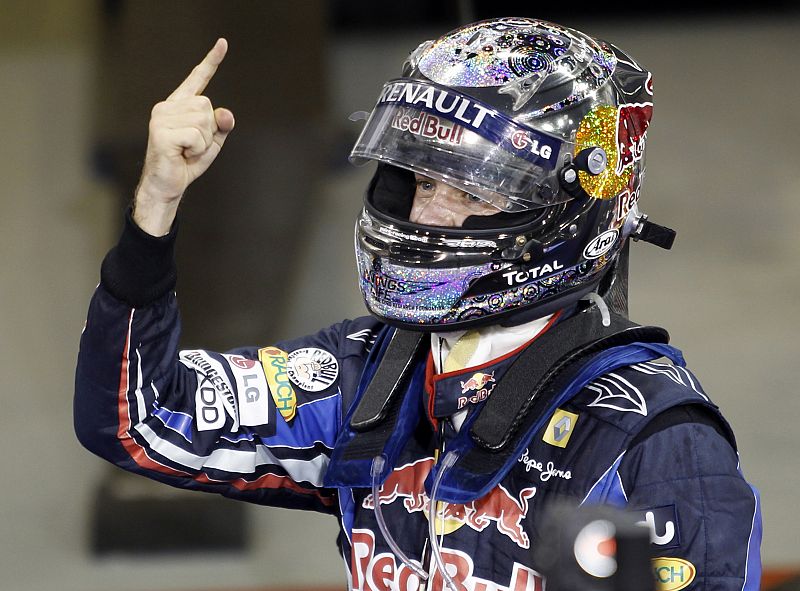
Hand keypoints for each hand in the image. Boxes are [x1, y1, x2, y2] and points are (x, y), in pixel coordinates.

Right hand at [133, 38, 234, 235]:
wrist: (167, 186)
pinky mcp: (161, 131)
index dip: (212, 61)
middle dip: (210, 130)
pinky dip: (197, 149)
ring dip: (203, 142)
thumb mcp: (211, 143)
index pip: (198, 79)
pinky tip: (182, 155)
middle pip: (208, 106)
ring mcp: (162, 117)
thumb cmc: (187, 163)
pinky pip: (197, 135)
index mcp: (179, 105)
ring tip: (187, 151)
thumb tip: (227, 113)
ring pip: (204, 121)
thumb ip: (221, 127)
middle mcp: (167, 106)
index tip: (223, 43)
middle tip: (193, 146)